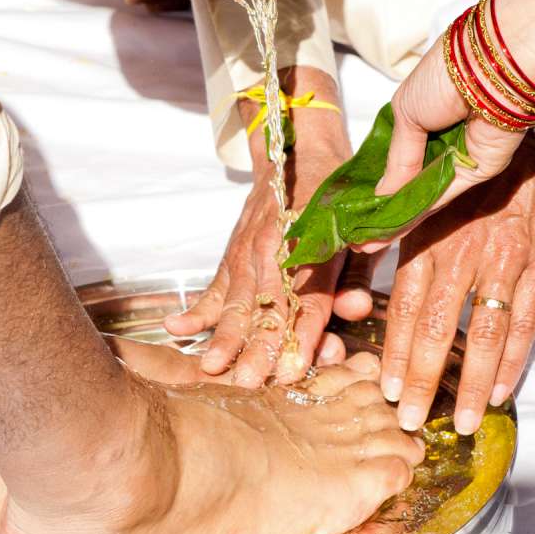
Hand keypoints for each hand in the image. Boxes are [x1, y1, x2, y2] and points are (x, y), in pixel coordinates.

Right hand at [163, 76, 368, 382]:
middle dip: (256, 347)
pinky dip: (194, 312)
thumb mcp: (359, 232)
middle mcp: (274, 249)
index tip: (297, 368)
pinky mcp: (233, 258)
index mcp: (311, 243)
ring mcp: (248, 254)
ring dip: (224, 338)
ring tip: (210, 367)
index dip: (304, 335)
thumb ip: (358, 274)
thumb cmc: (338, 201)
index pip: (309, 298)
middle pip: (266, 307)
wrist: (301, 152)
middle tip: (249, 381)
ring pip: (236, 303)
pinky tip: (175, 330)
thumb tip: (356, 309)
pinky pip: (213, 291)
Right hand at [369, 44, 527, 224]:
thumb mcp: (405, 113)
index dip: (377, 183)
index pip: (398, 158)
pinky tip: (391, 231)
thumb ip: (397, 159)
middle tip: (356, 234)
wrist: (489, 71)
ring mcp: (460, 159)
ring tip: (367, 242)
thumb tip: (381, 194)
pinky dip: (417, 214)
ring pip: (424, 196)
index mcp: (423, 117)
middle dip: (383, 209)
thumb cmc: (444, 77)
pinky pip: (443, 197)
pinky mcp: (478, 173)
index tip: (353, 207)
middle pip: (410, 182)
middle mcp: (442, 141)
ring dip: (396, 219)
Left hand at [380, 145, 534, 433]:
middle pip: (436, 326)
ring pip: (482, 331)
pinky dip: (512, 361)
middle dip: (421, 379)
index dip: (393, 350)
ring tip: (460, 421)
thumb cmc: (481, 177)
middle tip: (409, 421)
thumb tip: (360, 259)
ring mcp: (503, 258)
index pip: (404, 304)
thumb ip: (403, 235)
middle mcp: (461, 249)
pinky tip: (499, 391)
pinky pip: (524, 321)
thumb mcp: (434, 197)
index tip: (384, 389)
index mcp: (429, 235)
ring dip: (469, 383)